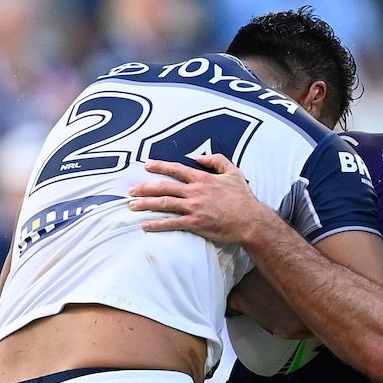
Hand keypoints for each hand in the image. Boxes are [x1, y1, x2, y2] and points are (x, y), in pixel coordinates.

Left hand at [127, 154, 271, 243]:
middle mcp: (195, 191)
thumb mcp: (234, 172)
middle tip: (131, 190)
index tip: (147, 165)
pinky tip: (146, 225)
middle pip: (164, 187)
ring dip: (146, 204)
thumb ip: (217, 160)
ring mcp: (194, 208)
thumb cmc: (243, 198)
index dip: (159, 166)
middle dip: (145, 188)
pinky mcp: (195, 223)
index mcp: (202, 178)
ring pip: (164, 203)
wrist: (251, 220)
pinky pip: (172, 223)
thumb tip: (200, 157)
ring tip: (132, 206)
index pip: (176, 169)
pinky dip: (157, 224)